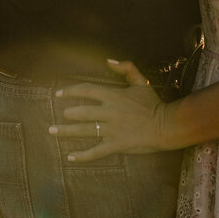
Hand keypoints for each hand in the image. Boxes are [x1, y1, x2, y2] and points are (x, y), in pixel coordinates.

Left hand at [50, 61, 170, 161]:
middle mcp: (110, 112)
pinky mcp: (116, 144)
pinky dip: (82, 155)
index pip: (87, 90)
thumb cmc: (153, 104)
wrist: (166, 125)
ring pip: (84, 130)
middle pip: (82, 112)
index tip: (59, 93)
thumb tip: (108, 60)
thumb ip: (126, 68)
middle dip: (67, 114)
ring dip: (66, 131)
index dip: (71, 91)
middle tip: (58, 117)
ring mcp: (112, 129)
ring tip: (53, 131)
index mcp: (114, 96)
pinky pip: (96, 151)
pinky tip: (70, 157)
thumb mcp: (141, 81)